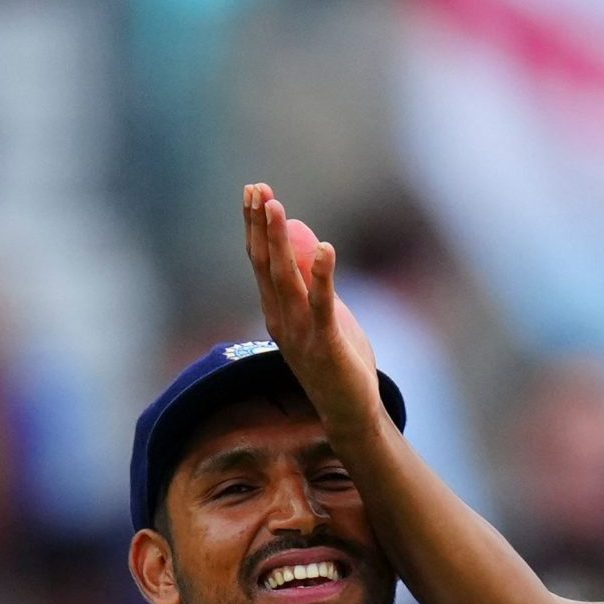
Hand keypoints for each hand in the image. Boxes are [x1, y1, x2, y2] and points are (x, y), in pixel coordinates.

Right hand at [240, 182, 384, 433]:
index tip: (253, 193)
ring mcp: (300, 333)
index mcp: (276, 312)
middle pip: (264, 265)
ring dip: (279, 241)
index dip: (254, 227)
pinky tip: (326, 248)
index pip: (259, 262)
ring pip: (285, 280)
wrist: (349, 413)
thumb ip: (313, 285)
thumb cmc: (338, 363)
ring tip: (275, 207)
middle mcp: (280, 320)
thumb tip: (307, 246)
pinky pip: (323, 305)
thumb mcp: (323, 317)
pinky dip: (322, 276)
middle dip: (259, 225)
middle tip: (256, 189)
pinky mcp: (326, 344)